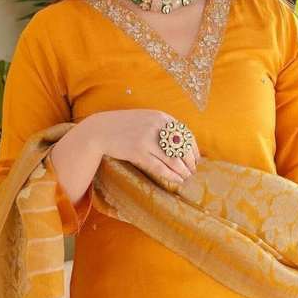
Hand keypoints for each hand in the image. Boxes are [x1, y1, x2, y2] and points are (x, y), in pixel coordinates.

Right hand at [86, 109, 200, 183]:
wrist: (100, 130)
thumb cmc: (125, 125)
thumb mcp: (146, 118)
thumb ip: (162, 127)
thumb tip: (181, 142)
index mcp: (161, 117)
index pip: (185, 134)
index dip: (193, 148)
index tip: (197, 158)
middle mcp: (156, 127)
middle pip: (181, 147)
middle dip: (190, 161)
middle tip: (193, 170)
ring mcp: (147, 140)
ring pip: (172, 159)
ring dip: (182, 170)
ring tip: (186, 176)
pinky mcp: (138, 152)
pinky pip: (159, 167)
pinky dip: (171, 175)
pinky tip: (177, 179)